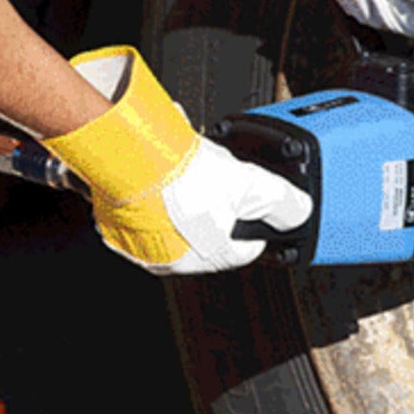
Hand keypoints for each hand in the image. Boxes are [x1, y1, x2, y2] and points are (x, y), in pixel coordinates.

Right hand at [41, 47, 312, 274]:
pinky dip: (155, 184)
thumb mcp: (252, 186)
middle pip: (209, 229)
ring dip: (187, 189)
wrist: (127, 155)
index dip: (256, 222)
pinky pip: (143, 201)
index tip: (253, 202)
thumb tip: (300, 214)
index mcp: (203, 259)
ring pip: (175, 213)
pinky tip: (163, 163)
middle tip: (218, 175)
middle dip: (218, 200)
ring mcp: (137, 238)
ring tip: (190, 164)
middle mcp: (168, 257)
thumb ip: (284, 204)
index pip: (244, 249)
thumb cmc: (182, 177)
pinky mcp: (114, 216)